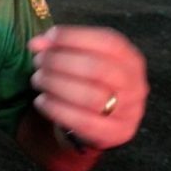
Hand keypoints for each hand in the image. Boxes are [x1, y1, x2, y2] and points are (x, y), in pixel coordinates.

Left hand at [28, 26, 147, 150]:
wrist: (103, 120)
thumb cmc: (90, 81)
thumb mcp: (82, 58)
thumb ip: (60, 46)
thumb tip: (36, 44)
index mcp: (130, 59)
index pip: (108, 42)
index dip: (73, 37)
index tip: (45, 40)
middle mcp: (135, 84)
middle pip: (97, 68)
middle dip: (60, 62)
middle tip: (38, 62)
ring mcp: (130, 111)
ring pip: (91, 97)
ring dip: (56, 85)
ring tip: (38, 80)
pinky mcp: (117, 133)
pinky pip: (84, 122)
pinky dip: (57, 109)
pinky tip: (41, 101)